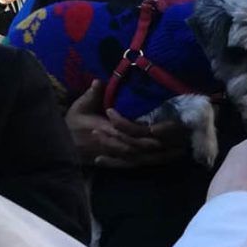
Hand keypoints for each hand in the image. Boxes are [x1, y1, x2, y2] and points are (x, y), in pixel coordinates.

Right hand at [65, 81, 186, 167]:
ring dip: (161, 157)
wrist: (64, 145)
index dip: (147, 133)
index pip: (129, 134)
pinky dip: (151, 163)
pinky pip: (137, 165)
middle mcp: (114, 146)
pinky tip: (166, 160)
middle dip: (160, 147)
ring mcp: (117, 156)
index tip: (164, 128)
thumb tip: (100, 81)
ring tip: (179, 152)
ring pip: (141, 159)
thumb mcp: (79, 107)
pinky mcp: (118, 162)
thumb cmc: (73, 124)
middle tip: (181, 142)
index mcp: (107, 131)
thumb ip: (92, 94)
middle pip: (141, 149)